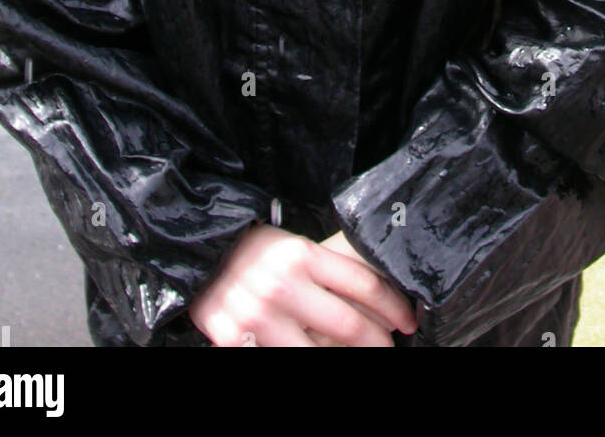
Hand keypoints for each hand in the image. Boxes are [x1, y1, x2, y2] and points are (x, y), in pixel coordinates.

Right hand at [188, 223, 416, 347]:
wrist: (197, 255)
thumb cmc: (254, 251)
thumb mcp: (293, 246)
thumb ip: (327, 269)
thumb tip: (374, 296)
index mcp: (302, 254)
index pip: (364, 285)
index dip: (394, 307)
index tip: (407, 320)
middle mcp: (284, 283)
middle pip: (351, 325)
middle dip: (380, 343)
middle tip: (391, 348)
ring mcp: (261, 315)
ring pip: (321, 353)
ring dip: (348, 359)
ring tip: (361, 357)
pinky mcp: (239, 340)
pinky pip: (287, 358)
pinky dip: (308, 358)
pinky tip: (320, 355)